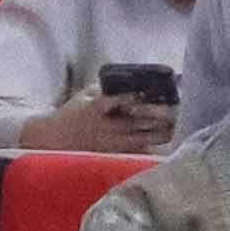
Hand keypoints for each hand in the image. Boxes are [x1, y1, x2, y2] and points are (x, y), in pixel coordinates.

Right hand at [26, 89, 167, 153]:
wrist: (56, 139)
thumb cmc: (73, 113)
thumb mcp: (84, 96)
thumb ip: (104, 87)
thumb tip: (129, 77)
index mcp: (95, 109)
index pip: (115, 102)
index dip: (132, 98)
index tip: (146, 93)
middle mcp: (104, 126)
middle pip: (134, 122)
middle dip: (154, 116)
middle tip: (173, 110)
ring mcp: (110, 142)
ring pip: (140, 139)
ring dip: (158, 133)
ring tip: (174, 126)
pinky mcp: (113, 153)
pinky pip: (136, 151)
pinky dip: (151, 146)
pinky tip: (164, 140)